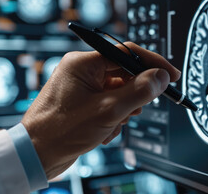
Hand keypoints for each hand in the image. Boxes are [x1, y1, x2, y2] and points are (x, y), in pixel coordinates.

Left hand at [21, 42, 180, 178]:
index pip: (127, 52)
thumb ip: (139, 91)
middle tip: (133, 110)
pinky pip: (110, 103)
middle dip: (133, 95)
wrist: (36, 155)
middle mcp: (82, 70)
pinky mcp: (84, 101)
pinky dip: (113, 118)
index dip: (152, 63)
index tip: (171, 75)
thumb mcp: (108, 110)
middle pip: (125, 73)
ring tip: (112, 124)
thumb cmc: (61, 131)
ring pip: (120, 91)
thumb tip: (161, 76)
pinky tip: (103, 131)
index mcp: (84, 63)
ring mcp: (83, 86)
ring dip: (123, 110)